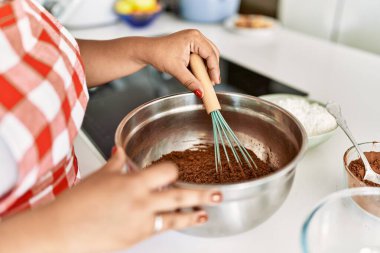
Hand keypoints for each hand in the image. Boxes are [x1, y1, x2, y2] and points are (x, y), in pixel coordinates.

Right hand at [43, 146, 221, 252]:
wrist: (62, 231)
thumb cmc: (77, 203)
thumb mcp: (99, 177)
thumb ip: (116, 163)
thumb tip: (121, 150)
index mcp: (133, 182)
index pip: (167, 171)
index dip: (174, 170)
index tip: (178, 170)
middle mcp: (142, 202)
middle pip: (179, 196)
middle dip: (201, 195)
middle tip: (216, 194)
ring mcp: (141, 222)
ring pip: (175, 218)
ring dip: (193, 216)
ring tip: (205, 214)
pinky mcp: (137, 237)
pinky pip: (161, 229)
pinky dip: (173, 225)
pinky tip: (179, 223)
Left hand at [145, 29, 220, 97]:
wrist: (148, 51)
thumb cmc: (158, 54)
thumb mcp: (176, 70)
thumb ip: (190, 81)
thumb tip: (201, 91)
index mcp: (193, 37)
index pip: (211, 54)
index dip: (214, 69)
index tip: (215, 81)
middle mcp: (196, 36)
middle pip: (213, 53)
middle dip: (213, 69)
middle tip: (212, 82)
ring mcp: (194, 40)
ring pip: (208, 55)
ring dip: (208, 68)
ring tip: (206, 81)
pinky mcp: (191, 45)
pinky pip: (202, 56)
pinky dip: (202, 66)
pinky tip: (200, 75)